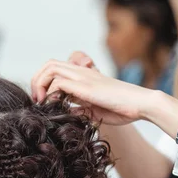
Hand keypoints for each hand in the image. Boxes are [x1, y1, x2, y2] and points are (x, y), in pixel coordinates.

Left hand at [31, 54, 154, 125]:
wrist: (140, 104)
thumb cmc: (122, 108)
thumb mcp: (94, 110)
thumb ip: (80, 108)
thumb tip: (66, 113)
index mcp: (84, 76)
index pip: (56, 68)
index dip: (44, 81)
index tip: (43, 100)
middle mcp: (82, 72)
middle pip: (49, 64)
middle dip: (37, 80)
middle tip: (37, 100)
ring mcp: (84, 77)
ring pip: (50, 68)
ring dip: (40, 84)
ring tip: (41, 102)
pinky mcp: (86, 86)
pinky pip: (60, 82)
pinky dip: (52, 93)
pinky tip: (54, 105)